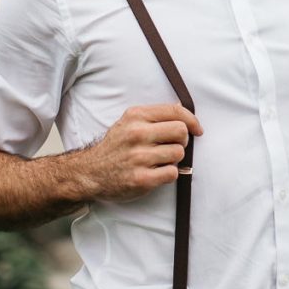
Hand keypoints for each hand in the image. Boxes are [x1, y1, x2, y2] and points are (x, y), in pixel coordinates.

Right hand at [82, 104, 203, 202]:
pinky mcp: (141, 179)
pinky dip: (168, 174)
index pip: (175, 111)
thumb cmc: (115, 147)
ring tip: (159, 160)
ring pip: (178, 153)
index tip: (197, 130)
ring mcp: (138, 157)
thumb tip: (183, 109)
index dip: (192, 120)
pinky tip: (156, 172)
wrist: (90, 172)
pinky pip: (172, 173)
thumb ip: (153, 115)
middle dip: (182, 140)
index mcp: (136, 116)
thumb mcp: (129, 122)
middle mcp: (137, 134)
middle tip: (173, 146)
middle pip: (181, 131)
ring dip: (173, 159)